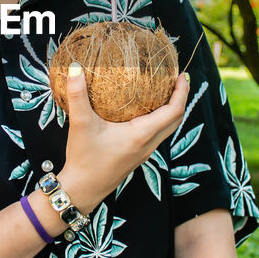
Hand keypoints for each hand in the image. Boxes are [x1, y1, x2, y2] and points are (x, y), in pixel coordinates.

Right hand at [58, 63, 188, 211]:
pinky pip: (156, 134)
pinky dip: (159, 119)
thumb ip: (78, 95)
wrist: (82, 190)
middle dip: (181, 98)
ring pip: (167, 128)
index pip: (174, 112)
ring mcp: (144, 151)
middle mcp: (148, 144)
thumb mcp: (80, 124)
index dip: (182, 92)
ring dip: (171, 109)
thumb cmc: (84, 160)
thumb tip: (76, 67)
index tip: (183, 75)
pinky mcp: (137, 155)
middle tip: (177, 79)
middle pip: (176, 120)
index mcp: (141, 135)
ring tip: (164, 90)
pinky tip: (144, 110)